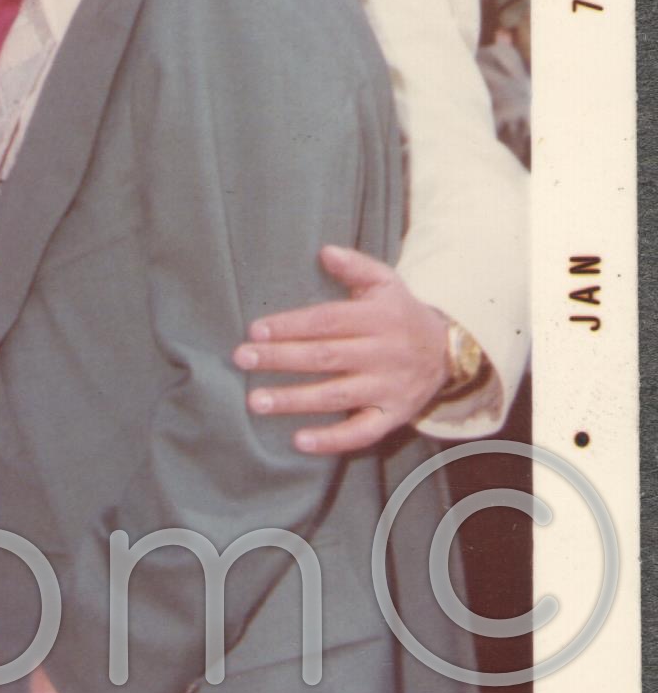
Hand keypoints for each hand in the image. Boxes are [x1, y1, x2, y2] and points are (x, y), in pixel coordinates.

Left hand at [233, 246, 455, 453]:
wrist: (449, 352)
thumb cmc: (400, 314)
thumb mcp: (386, 283)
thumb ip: (355, 266)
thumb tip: (325, 251)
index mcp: (379, 319)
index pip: (328, 321)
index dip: (291, 326)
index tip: (255, 330)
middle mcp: (385, 354)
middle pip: (326, 357)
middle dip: (281, 359)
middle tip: (242, 359)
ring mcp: (389, 387)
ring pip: (338, 396)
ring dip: (295, 400)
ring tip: (256, 402)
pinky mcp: (394, 415)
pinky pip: (363, 432)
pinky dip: (333, 440)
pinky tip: (300, 441)